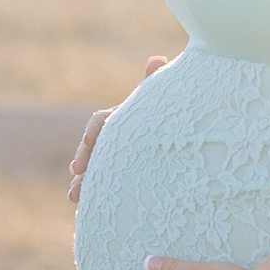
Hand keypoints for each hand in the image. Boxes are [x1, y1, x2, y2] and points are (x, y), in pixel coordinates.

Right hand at [69, 55, 167, 203]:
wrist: (194, 137)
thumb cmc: (180, 114)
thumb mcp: (169, 101)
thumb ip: (158, 85)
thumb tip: (157, 59)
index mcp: (126, 117)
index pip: (103, 122)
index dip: (94, 132)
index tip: (89, 144)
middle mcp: (118, 137)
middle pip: (94, 148)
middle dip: (83, 160)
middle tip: (76, 173)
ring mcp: (119, 158)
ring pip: (95, 169)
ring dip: (83, 182)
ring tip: (74, 198)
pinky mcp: (124, 177)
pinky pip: (105, 185)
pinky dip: (94, 195)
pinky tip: (86, 210)